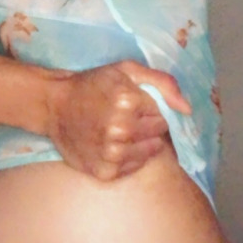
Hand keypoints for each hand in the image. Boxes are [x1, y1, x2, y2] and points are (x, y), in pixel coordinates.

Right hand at [44, 59, 190, 181]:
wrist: (55, 105)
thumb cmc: (93, 84)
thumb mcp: (127, 70)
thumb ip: (162, 83)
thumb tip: (187, 109)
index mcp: (127, 101)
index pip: (164, 114)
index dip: (152, 110)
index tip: (136, 106)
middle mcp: (120, 130)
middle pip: (158, 134)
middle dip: (149, 126)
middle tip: (128, 118)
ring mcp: (112, 154)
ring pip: (149, 153)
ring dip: (141, 143)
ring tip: (121, 132)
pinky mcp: (105, 172)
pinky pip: (134, 168)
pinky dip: (130, 158)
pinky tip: (114, 145)